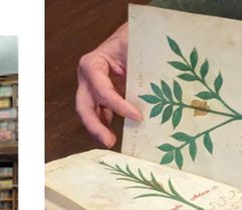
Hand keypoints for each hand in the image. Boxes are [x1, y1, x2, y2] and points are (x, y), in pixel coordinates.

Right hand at [77, 23, 142, 146]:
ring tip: (111, 141)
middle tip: (109, 141)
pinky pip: (101, 113)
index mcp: (93, 63)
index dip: (118, 105)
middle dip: (95, 125)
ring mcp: (94, 87)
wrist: (132, 34)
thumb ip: (139, 63)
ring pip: (89, 112)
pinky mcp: (103, 96)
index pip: (102, 89)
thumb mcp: (134, 45)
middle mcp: (89, 77)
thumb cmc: (132, 37)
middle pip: (84, 105)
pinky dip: (107, 125)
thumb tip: (157, 83)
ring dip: (99, 129)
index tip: (138, 116)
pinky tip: (117, 134)